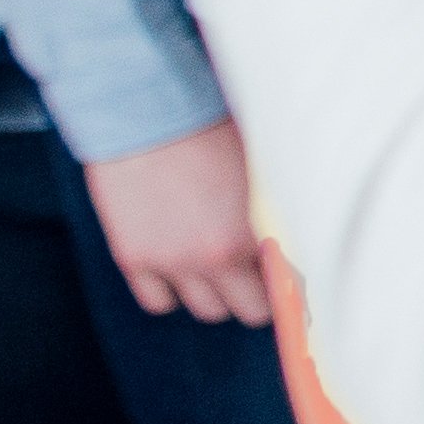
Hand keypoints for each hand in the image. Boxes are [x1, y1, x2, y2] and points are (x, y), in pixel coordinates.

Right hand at [84, 119, 272, 327]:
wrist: (143, 114)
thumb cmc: (209, 130)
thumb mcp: (258, 173)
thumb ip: (269, 216)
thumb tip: (287, 240)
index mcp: (246, 235)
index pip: (280, 290)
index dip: (288, 287)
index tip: (291, 279)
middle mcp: (207, 258)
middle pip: (244, 309)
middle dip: (256, 294)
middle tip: (258, 273)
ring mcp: (166, 262)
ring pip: (203, 309)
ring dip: (216, 294)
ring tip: (219, 267)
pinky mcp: (132, 258)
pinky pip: (157, 301)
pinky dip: (172, 292)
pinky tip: (180, 268)